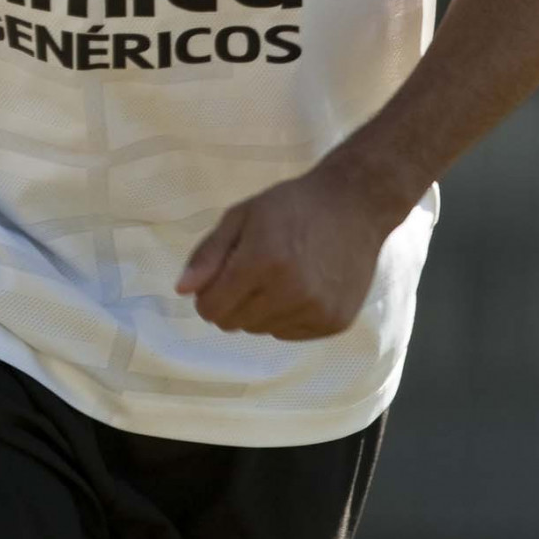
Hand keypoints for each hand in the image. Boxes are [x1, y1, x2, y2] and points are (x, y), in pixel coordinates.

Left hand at [175, 162, 388, 340]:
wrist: (355, 205)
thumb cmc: (291, 205)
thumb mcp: (242, 215)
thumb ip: (208, 254)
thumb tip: (182, 291)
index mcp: (262, 260)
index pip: (211, 309)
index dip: (208, 293)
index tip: (223, 274)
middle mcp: (291, 291)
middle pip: (233, 323)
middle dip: (233, 300)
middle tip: (254, 269)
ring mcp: (316, 310)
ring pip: (261, 330)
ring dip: (261, 309)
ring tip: (281, 273)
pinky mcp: (334, 323)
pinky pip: (288, 334)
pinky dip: (287, 315)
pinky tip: (303, 285)